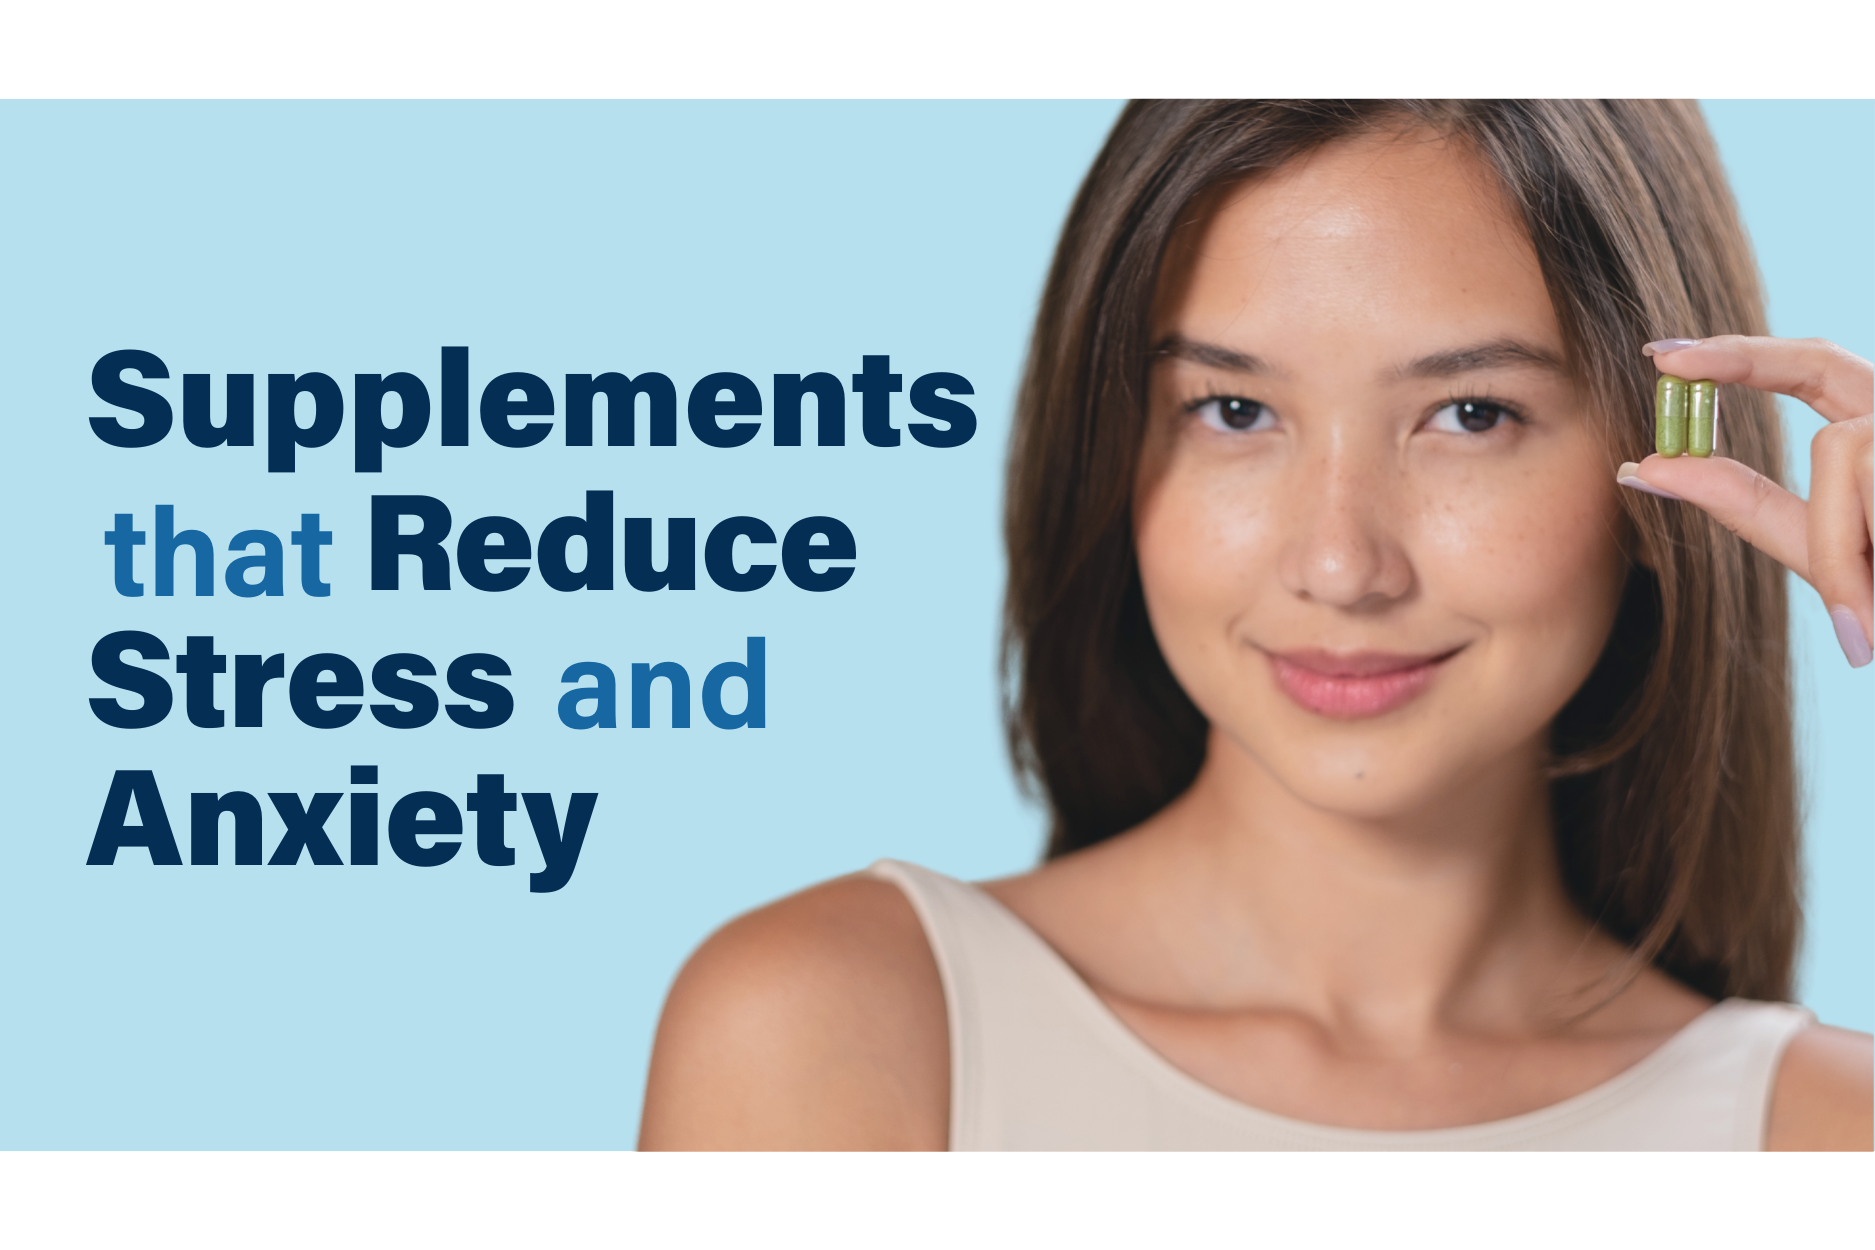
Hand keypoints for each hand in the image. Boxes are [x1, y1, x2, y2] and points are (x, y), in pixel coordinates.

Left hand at [1617, 335, 1873, 667]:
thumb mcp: (1826, 554)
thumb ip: (1746, 504)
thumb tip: (1637, 467)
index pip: (1813, 366)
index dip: (1739, 353)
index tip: (1660, 352)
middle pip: (1822, 363)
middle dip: (1740, 357)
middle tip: (1663, 361)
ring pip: (1842, 450)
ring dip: (1835, 545)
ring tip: (1862, 619)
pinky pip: (1867, 479)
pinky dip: (1853, 555)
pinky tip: (1867, 612)